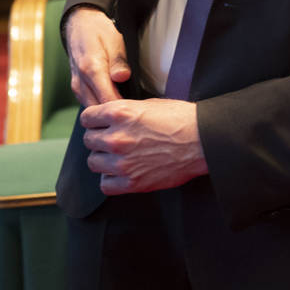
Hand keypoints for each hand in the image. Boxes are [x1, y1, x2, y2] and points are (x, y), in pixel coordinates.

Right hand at [65, 5, 131, 106]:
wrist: (80, 25)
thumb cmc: (100, 32)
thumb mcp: (115, 41)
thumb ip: (118, 61)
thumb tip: (123, 77)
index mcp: (91, 69)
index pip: (107, 99)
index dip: (122, 108)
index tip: (136, 110)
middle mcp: (81, 81)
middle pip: (99, 109)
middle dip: (115, 113)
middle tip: (134, 112)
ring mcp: (77, 86)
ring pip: (92, 108)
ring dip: (106, 111)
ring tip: (125, 108)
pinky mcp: (76, 88)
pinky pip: (88, 103)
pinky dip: (100, 105)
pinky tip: (113, 102)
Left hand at [81, 99, 207, 193]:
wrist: (202, 141)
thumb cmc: (181, 119)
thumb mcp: (149, 104)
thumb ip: (125, 111)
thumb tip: (110, 118)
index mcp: (120, 113)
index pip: (87, 118)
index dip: (93, 120)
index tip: (98, 124)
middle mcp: (116, 137)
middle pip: (89, 140)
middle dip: (98, 139)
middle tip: (110, 140)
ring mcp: (122, 162)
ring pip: (93, 162)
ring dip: (103, 159)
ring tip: (116, 157)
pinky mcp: (132, 183)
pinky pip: (105, 185)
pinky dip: (110, 179)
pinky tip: (121, 173)